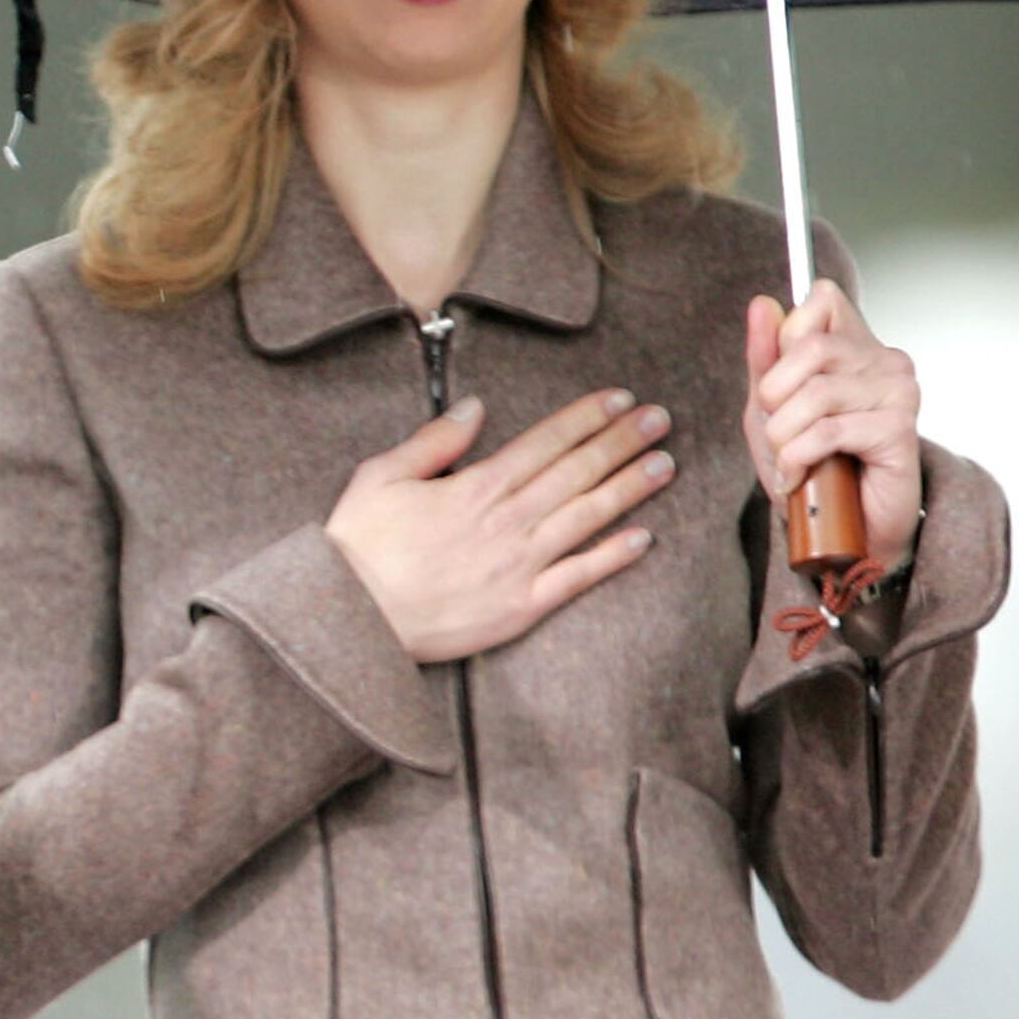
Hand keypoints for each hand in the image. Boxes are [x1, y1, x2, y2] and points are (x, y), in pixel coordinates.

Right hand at [326, 387, 677, 663]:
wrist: (353, 619)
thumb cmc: (358, 547)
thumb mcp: (379, 478)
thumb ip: (433, 442)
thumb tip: (475, 408)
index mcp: (474, 487)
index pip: (544, 443)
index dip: (585, 417)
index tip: (618, 398)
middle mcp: (507, 521)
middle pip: (576, 472)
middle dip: (622, 441)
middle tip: (659, 418)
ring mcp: (520, 565)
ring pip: (588, 517)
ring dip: (630, 488)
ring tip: (665, 464)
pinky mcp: (522, 605)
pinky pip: (578, 577)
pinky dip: (613, 557)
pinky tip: (643, 538)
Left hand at [741, 286, 922, 574]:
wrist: (844, 530)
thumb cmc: (811, 466)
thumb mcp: (768, 408)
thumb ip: (764, 356)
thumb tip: (762, 304)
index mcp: (857, 346)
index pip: (823, 298)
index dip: (785, 340)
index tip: (781, 387)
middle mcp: (886, 361)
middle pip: (810, 344)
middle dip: (775, 395)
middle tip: (780, 432)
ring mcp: (899, 392)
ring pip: (816, 391)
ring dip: (784, 435)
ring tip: (790, 459)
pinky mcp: (900, 430)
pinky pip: (828, 431)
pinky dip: (798, 458)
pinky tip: (800, 476)